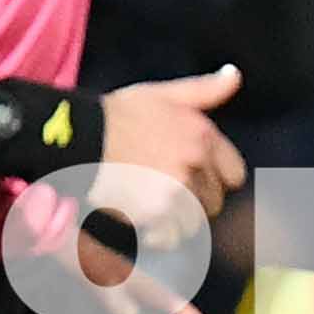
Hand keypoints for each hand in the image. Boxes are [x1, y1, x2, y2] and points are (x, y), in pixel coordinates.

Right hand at [98, 64, 247, 225]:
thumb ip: (205, 90)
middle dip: (195, 200)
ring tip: (152, 205)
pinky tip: (145, 222)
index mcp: (203, 136)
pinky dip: (159, 236)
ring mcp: (175, 191)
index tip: (195, 176)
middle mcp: (194, 165)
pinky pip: (170, 237)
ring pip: (193, 222)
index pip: (235, 176)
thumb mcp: (164, 94)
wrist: (78, 137)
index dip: (216, 179)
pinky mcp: (154, 214)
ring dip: (176, 219)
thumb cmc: (119, 114)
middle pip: (214, 202)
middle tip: (166, 190)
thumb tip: (234, 76)